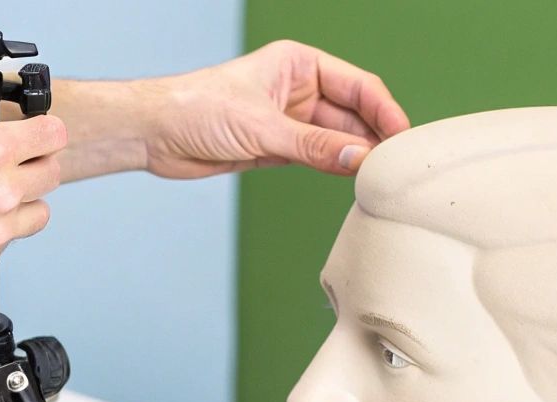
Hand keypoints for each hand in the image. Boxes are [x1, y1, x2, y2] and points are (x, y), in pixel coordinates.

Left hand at [137, 40, 408, 177]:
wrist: (154, 134)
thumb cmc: (197, 109)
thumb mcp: (261, 127)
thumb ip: (313, 145)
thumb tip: (359, 158)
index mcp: (299, 65)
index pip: (358, 86)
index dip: (384, 112)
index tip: (402, 139)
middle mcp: (298, 90)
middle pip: (353, 114)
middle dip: (374, 138)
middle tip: (396, 166)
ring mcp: (289, 120)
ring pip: (336, 139)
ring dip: (355, 157)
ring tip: (379, 178)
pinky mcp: (276, 148)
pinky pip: (316, 157)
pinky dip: (333, 169)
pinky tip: (352, 182)